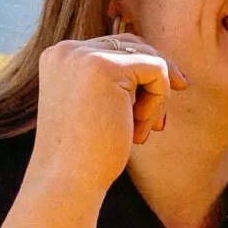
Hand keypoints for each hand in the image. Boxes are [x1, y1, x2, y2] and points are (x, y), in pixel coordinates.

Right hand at [31, 33, 183, 198]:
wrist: (66, 180)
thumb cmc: (87, 152)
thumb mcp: (99, 106)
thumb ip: (118, 81)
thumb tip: (168, 67)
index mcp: (59, 57)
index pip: (118, 49)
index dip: (144, 79)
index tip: (155, 115)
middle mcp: (66, 50)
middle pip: (137, 47)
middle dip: (156, 85)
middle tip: (158, 125)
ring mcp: (82, 55)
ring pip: (149, 59)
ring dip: (157, 98)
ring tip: (145, 132)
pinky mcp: (104, 66)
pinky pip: (157, 70)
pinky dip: (159, 101)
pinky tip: (140, 131)